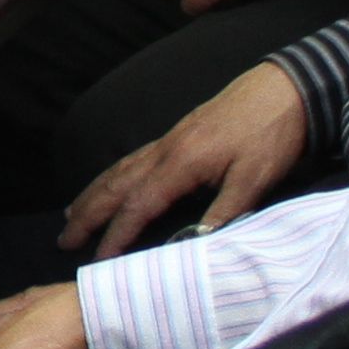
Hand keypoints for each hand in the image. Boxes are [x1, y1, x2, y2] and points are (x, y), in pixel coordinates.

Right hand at [64, 61, 310, 254]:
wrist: (284, 88)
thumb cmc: (271, 135)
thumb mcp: (255, 179)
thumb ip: (223, 212)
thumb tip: (193, 244)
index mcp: (182, 163)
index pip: (138, 206)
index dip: (117, 235)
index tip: (99, 260)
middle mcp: (165, 150)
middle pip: (115, 185)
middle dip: (88, 214)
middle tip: (64, 240)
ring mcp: (168, 140)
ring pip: (119, 170)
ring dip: (92, 194)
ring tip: (71, 215)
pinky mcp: (177, 135)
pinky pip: (132, 160)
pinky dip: (111, 176)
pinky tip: (110, 183)